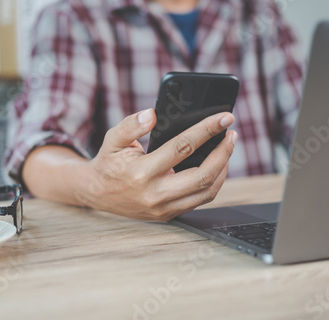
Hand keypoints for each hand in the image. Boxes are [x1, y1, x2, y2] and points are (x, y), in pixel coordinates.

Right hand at [76, 108, 237, 220]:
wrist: (97, 194)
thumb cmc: (109, 163)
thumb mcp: (113, 139)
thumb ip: (131, 125)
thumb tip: (153, 114)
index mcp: (141, 173)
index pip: (182, 147)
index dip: (206, 130)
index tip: (224, 118)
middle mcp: (155, 194)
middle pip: (203, 175)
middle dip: (223, 153)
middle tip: (231, 134)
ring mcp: (163, 208)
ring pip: (207, 192)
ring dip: (223, 169)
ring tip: (226, 149)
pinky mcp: (168, 215)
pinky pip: (199, 200)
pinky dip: (213, 183)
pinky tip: (216, 166)